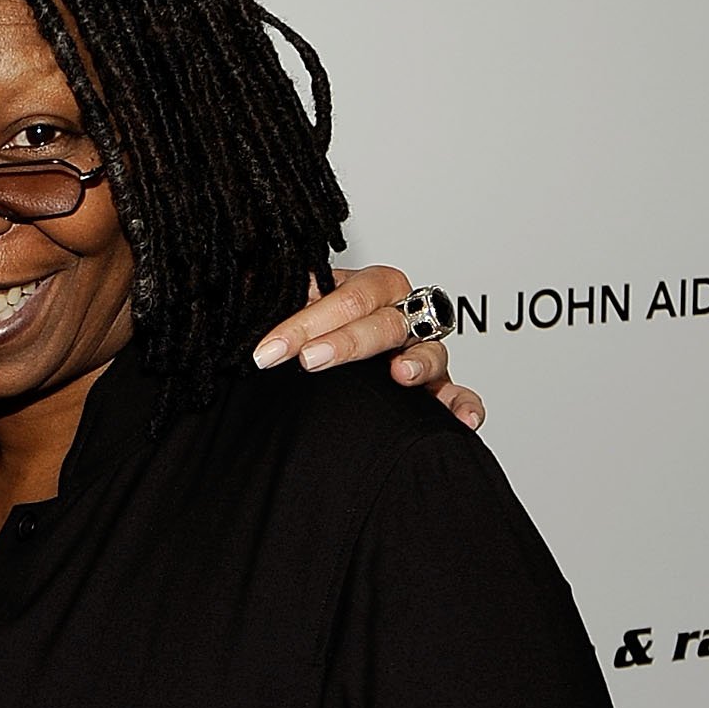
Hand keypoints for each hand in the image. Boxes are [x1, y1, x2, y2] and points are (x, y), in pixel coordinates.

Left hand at [254, 267, 485, 430]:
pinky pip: (458, 394)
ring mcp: (422, 351)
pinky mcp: (436, 387)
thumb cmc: (318, 322)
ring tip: (399, 374)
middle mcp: (403, 314)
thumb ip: (280, 295)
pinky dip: (464, 405)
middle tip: (309, 360)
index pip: (344, 299)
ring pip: (431, 351)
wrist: (331, 350)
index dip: (304, 323)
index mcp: (371, 288)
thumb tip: (245, 284)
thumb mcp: (298, 301)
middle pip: (385, 323)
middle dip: (346, 342)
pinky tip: (461, 423)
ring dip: (418, 362)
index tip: (268, 350)